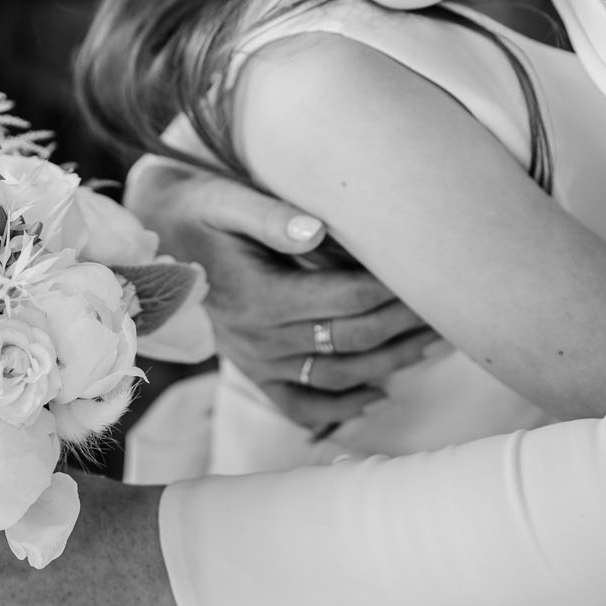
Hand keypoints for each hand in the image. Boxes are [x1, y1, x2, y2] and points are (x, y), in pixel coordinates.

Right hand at [125, 158, 439, 432]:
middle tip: (448, 307)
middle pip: (350, 340)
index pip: (345, 299)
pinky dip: (341, 408)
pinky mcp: (251, 371)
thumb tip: (315, 231)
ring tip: (431, 344)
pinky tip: (379, 394)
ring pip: (336, 377)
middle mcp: (257, 338)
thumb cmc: (202, 206)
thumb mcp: (225, 197)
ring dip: (389, 364)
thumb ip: (269, 214)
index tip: (428, 273)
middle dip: (404, 325)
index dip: (392, 290)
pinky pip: (299, 405)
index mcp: (257, 296)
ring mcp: (254, 361)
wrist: (157, 232)